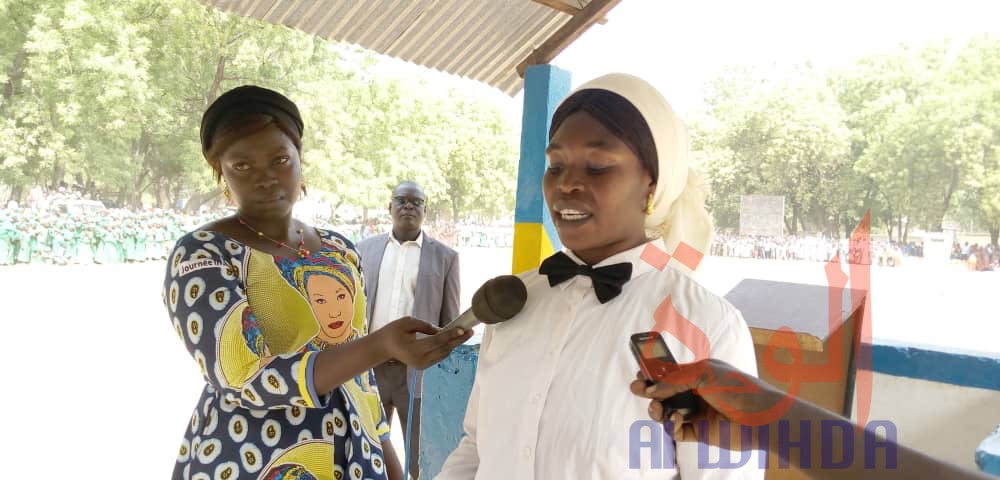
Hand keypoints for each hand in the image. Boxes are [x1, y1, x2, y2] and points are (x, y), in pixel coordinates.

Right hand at [375, 317, 472, 369]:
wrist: (384, 347)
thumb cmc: (393, 332)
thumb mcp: (407, 322)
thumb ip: (424, 325)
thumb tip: (440, 330)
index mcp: (414, 350)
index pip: (436, 342)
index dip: (450, 335)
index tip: (462, 329)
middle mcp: (420, 360)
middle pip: (444, 349)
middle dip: (458, 340)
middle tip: (470, 331)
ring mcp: (422, 365)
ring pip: (444, 354)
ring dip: (455, 344)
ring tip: (466, 334)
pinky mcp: (424, 366)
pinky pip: (440, 356)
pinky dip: (448, 348)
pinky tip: (456, 339)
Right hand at [629, 359, 751, 449]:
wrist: (760, 417)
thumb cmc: (738, 388)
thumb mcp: (703, 373)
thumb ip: (673, 379)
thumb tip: (650, 389)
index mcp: (698, 373)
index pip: (670, 371)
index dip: (654, 372)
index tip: (640, 372)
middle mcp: (696, 392)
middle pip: (664, 392)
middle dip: (648, 391)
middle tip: (637, 389)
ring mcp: (697, 412)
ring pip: (666, 412)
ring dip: (657, 409)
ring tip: (657, 409)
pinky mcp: (699, 432)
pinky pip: (676, 431)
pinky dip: (672, 426)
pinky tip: (676, 419)